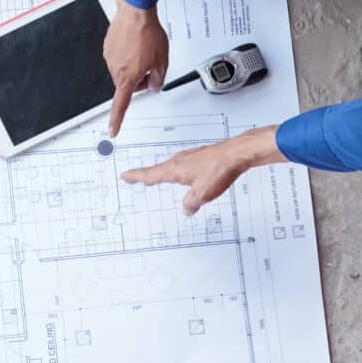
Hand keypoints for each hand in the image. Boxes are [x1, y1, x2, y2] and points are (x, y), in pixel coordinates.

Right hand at [103, 0, 168, 136]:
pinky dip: (129, 52)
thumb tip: (154, 85)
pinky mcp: (107, 46)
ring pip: (124, 69)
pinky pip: (119, 56)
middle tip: (152, 65)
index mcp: (128, 77)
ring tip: (145, 48)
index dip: (117, 120)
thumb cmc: (147, 33)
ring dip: (135, 64)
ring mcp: (109, 57)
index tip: (113, 129)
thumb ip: (159, 79)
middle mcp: (115, 69)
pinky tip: (136, 42)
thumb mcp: (162, 61)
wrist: (135, 11)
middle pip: (128, 84)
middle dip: (141, 78)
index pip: (121, 105)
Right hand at [120, 128, 283, 214]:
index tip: (125, 175)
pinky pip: (184, 165)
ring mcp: (190, 157)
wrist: (236, 154)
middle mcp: (179, 160)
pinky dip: (179, 171)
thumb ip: (191, 204)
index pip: (150, 175)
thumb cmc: (219, 169)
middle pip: (158, 169)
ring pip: (172, 167)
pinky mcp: (200, 156)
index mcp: (174, 169)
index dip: (136, 176)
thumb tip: (187, 209)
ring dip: (163, 173)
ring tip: (158, 178)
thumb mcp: (202, 194)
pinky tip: (186, 176)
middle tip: (137, 178)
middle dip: (147, 175)